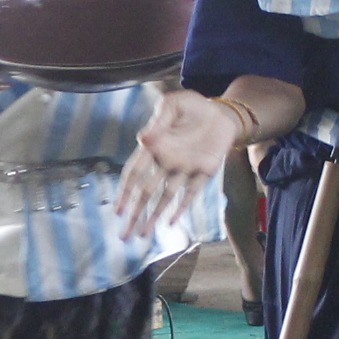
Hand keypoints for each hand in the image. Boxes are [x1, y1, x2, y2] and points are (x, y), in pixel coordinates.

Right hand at [116, 85, 229, 237]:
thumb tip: (143, 138)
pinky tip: (171, 223)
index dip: (125, 192)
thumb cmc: (192, 105)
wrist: (221, 111)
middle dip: (134, 213)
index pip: (134, 173)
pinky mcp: (204, 172)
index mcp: (155, 146)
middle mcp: (166, 162)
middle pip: (145, 192)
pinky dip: (181, 207)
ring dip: (154, 216)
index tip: (117, 210)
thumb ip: (159, 119)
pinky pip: (191, 192)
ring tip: (142, 235)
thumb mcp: (173, 104)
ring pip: (165, 197)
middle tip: (123, 235)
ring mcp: (185, 169)